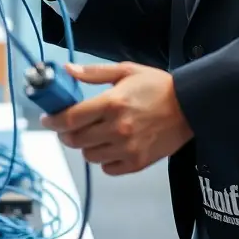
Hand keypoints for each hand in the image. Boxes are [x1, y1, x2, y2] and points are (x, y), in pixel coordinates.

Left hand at [41, 62, 193, 175]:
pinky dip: (103, 159)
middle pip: (76, 140)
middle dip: (66, 133)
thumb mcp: (126, 70)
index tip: (47, 118)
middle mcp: (117, 128)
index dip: (53, 120)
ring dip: (85, 145)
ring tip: (93, 133)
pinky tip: (109, 146)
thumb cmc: (158, 86)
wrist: (191, 106)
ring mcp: (127, 148)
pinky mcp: (137, 163)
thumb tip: (68, 70)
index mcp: (112, 103)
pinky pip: (108, 168)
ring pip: (89, 156)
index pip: (71, 118)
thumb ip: (94, 73)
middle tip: (68, 125)